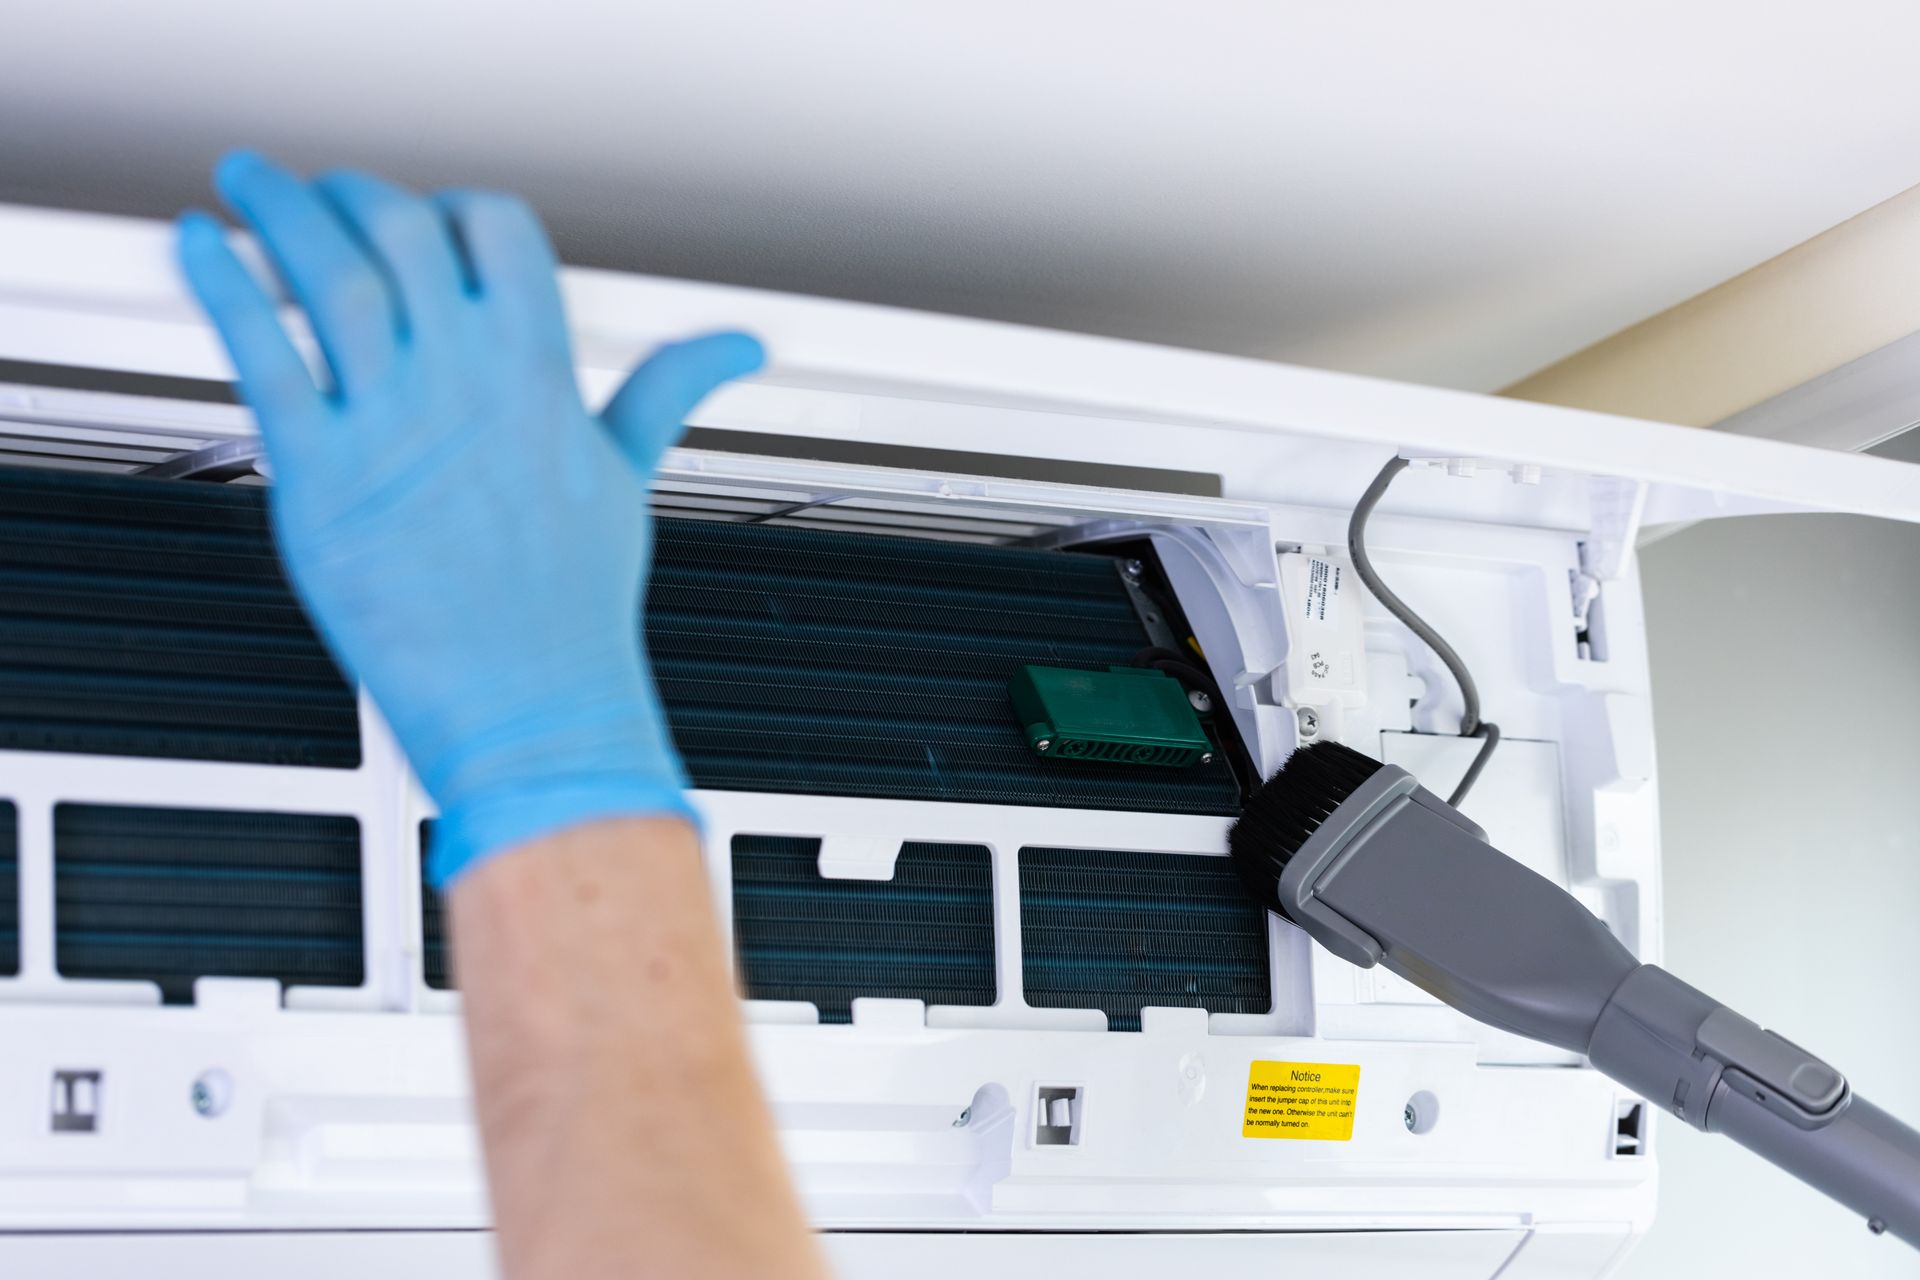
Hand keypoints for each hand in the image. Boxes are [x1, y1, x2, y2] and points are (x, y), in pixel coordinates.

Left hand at [178, 152, 762, 884]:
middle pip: (399, 230)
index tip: (432, 218)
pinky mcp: (319, 474)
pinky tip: (201, 247)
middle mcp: (464, 382)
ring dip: (278, 208)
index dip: (457, 208)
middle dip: (354, 194)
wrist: (528, 705)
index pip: (496, 230)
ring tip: (251, 182)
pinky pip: (259, 351)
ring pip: (323, 269)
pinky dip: (221, 283)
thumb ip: (665, 390)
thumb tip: (735, 347)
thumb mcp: (626, 478)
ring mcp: (389, 423)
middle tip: (325, 193)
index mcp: (539, 374)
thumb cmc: (573, 607)